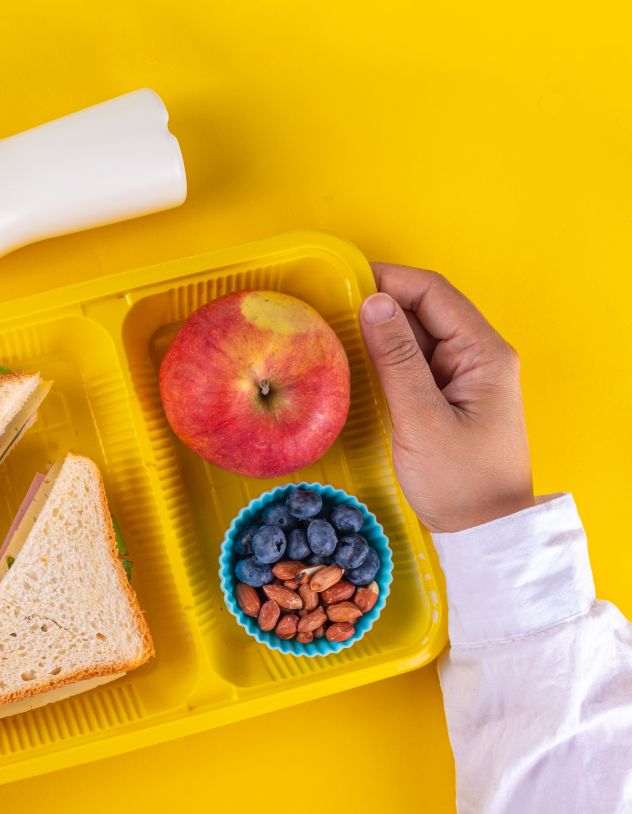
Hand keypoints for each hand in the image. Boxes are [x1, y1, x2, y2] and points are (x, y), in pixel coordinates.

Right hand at [358, 263, 533, 532]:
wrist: (484, 534)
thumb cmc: (460, 482)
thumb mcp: (422, 419)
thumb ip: (396, 359)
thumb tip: (373, 303)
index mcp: (483, 353)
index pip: (433, 293)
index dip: (389, 279)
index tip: (342, 282)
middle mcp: (477, 356)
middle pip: (424, 309)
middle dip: (379, 303)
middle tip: (328, 308)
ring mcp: (463, 376)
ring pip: (415, 335)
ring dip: (379, 330)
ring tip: (333, 332)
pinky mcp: (447, 396)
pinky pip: (412, 362)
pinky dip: (384, 356)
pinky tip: (355, 362)